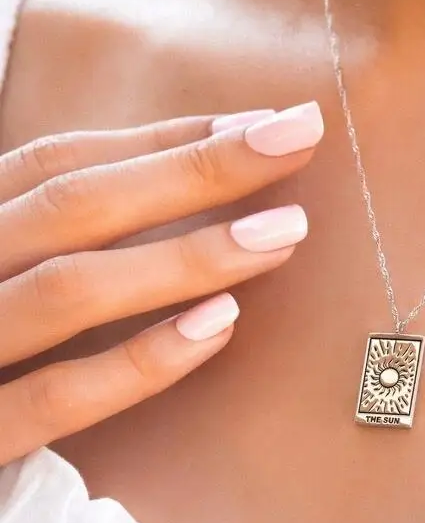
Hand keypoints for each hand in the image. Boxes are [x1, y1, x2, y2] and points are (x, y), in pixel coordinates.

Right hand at [0, 102, 323, 464]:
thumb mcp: (0, 262)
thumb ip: (53, 233)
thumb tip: (179, 178)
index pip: (63, 162)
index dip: (166, 138)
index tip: (261, 122)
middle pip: (77, 205)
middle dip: (195, 169)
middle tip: (296, 139)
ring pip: (71, 290)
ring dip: (187, 256)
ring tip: (285, 232)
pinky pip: (55, 400)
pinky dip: (140, 362)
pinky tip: (220, 325)